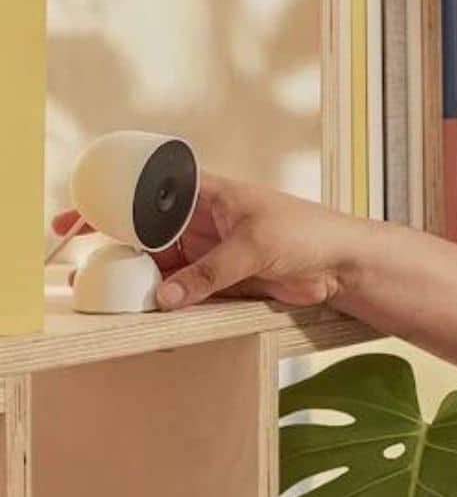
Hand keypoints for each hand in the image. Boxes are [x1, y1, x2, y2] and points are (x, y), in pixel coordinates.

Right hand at [52, 173, 360, 309]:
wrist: (341, 263)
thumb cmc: (306, 233)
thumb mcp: (254, 247)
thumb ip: (209, 273)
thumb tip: (166, 296)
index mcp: (205, 192)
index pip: (146, 190)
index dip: (108, 199)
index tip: (75, 215)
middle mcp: (200, 219)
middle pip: (143, 230)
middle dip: (110, 244)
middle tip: (78, 263)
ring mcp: (207, 250)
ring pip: (159, 263)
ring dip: (133, 276)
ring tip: (100, 290)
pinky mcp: (219, 279)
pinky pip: (182, 289)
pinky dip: (163, 298)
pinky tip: (142, 306)